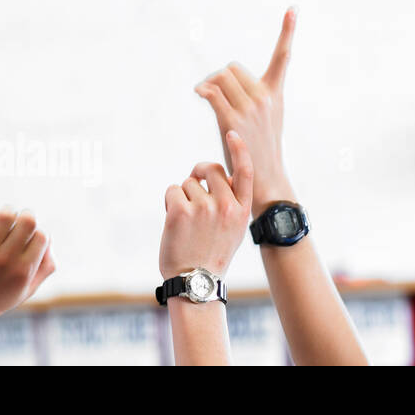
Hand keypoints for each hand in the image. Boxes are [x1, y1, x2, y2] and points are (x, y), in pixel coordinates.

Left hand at [0, 209, 54, 325]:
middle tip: (20, 222)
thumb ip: (45, 267)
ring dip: (7, 212)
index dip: (39, 233)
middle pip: (28, 220)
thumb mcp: (26, 291)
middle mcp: (6, 261)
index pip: (43, 236)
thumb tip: (49, 239)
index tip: (30, 238)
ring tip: (4, 220)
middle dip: (27, 216)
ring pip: (5, 215)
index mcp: (23, 272)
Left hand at [159, 131, 253, 279]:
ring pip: (188, 182)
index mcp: (242, 210)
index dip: (239, 149)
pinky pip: (172, 190)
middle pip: (210, 170)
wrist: (196, 281)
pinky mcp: (180, 212)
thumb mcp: (233, 230)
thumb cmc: (211, 254)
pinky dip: (169, 201)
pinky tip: (173, 221)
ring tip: (186, 223)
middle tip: (193, 191)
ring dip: (182, 196)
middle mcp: (226, 206)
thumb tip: (220, 176)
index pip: (245, 172)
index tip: (232, 133)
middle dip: (199, 176)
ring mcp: (203, 209)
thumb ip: (232, 203)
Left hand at [195, 8, 294, 213]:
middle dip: (219, 77)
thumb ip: (254, 99)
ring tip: (205, 95)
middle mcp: (265, 97)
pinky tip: (199, 94)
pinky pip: (213, 93)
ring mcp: (250, 108)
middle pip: (232, 68)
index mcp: (275, 95)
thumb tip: (226, 86)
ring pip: (220, 78)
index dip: (287, 31)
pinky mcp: (232, 120)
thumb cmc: (259, 152)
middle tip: (212, 91)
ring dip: (208, 84)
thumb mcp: (265, 121)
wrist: (264, 180)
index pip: (282, 57)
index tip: (292, 8)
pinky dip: (203, 90)